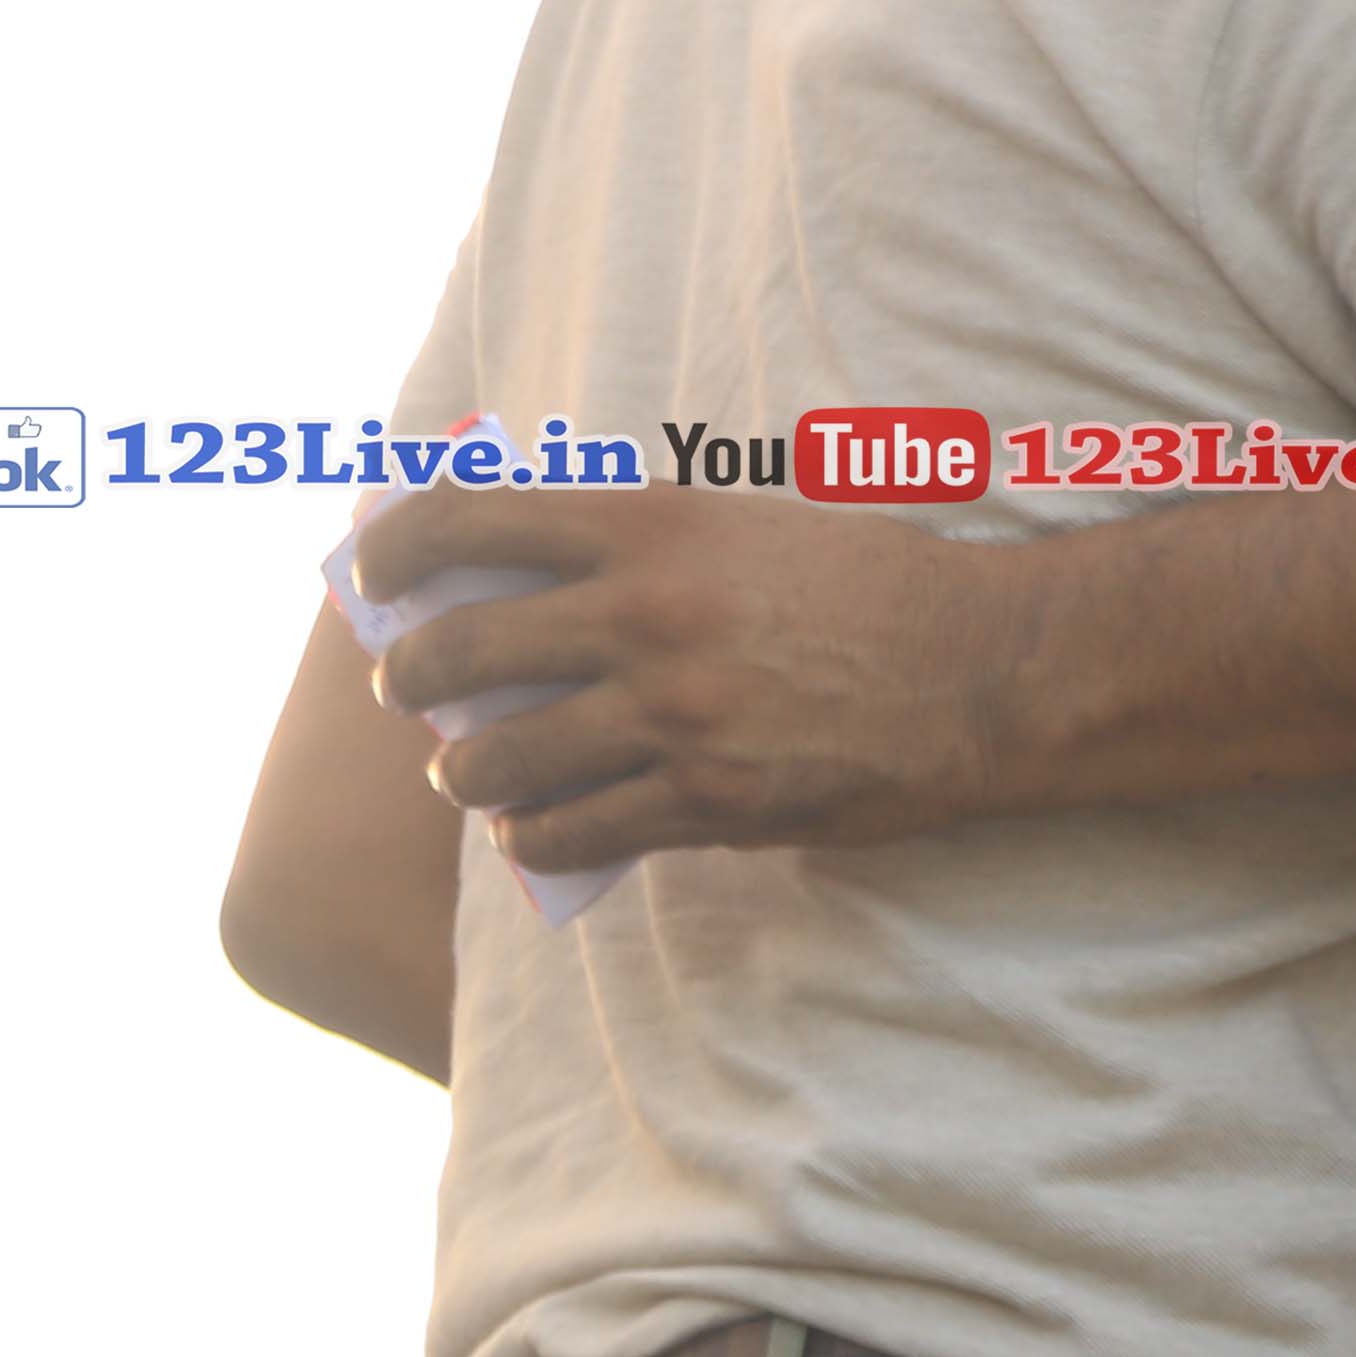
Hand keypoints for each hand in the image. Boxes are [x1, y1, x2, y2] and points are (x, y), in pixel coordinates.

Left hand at [358, 479, 1041, 869]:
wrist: (988, 667)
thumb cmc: (860, 583)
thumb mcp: (737, 521)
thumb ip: (625, 539)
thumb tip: (501, 567)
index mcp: (646, 528)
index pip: (467, 520)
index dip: (391, 549)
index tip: (368, 575)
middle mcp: (644, 616)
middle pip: (459, 651)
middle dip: (403, 677)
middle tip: (397, 689)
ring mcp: (675, 713)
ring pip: (502, 758)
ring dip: (459, 772)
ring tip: (459, 773)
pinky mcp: (713, 797)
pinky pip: (577, 830)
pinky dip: (533, 836)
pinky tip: (527, 831)